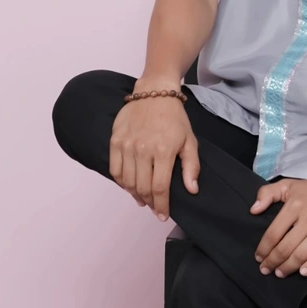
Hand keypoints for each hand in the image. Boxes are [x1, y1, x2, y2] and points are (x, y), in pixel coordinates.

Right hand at [108, 90, 199, 220]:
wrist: (155, 93)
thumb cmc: (174, 117)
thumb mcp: (190, 141)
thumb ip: (191, 167)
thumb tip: (191, 190)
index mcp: (163, 150)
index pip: (159, 187)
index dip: (161, 205)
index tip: (163, 215)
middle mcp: (143, 149)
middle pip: (142, 187)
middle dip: (149, 202)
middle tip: (154, 207)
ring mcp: (127, 145)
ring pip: (127, 181)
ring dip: (135, 194)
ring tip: (142, 199)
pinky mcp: (115, 140)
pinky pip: (114, 170)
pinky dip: (121, 182)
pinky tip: (129, 185)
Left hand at [250, 161, 306, 277]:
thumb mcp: (288, 185)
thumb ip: (267, 194)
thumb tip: (253, 210)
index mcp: (294, 206)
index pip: (273, 233)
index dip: (263, 249)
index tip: (259, 257)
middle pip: (286, 247)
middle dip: (273, 262)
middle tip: (266, 270)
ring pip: (302, 254)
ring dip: (288, 267)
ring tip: (280, 273)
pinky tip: (302, 272)